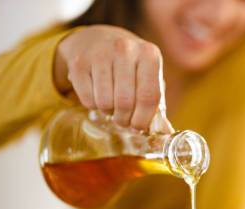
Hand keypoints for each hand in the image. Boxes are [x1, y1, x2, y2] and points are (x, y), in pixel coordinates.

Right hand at [54, 25, 171, 130]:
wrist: (97, 39)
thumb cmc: (130, 67)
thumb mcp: (148, 78)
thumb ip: (157, 106)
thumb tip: (165, 132)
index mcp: (148, 54)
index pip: (149, 97)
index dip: (143, 119)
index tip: (138, 127)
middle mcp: (125, 49)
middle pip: (126, 103)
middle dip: (124, 119)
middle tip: (123, 119)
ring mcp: (100, 53)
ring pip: (105, 103)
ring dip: (108, 112)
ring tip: (111, 104)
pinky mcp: (79, 62)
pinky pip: (87, 99)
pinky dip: (93, 105)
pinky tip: (98, 95)